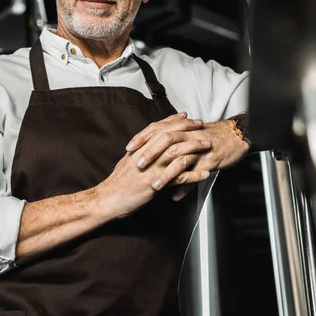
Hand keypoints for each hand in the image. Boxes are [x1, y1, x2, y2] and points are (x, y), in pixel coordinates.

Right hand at [96, 112, 211, 218]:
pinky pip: (179, 178)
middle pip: (171, 136)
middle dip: (188, 129)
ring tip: (208, 145)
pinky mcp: (155, 183)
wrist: (108, 199)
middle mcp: (146, 154)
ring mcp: (151, 168)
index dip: (173, 121)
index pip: (159, 128)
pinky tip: (204, 174)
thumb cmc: (118, 182)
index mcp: (140, 148)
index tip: (185, 116)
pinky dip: (193, 175)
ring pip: (176, 153)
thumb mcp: (127, 161)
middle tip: (201, 125)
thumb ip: (139, 151)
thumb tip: (147, 144)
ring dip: (194, 148)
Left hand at [126, 117, 249, 198]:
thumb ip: (172, 136)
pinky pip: (196, 175)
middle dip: (150, 154)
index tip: (129, 148)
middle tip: (137, 165)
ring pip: (180, 159)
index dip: (142, 138)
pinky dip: (185, 186)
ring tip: (154, 186)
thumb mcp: (189, 132)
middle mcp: (189, 137)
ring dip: (166, 174)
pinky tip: (176, 196)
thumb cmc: (211, 135)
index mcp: (181, 129)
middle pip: (166, 141)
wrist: (236, 135)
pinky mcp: (210, 161)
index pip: (157, 129)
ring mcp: (199, 149)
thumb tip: (153, 144)